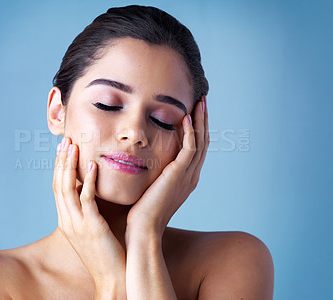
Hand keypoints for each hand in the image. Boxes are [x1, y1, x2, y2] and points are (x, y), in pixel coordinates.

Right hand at [52, 137, 125, 289]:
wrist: (112, 278)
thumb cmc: (107, 252)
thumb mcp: (93, 229)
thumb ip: (90, 210)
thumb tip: (94, 190)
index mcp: (67, 220)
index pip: (58, 188)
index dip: (59, 167)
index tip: (63, 148)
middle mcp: (68, 221)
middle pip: (58, 184)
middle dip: (60, 161)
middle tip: (65, 140)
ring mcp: (77, 224)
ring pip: (67, 189)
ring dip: (69, 165)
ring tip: (73, 146)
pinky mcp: (91, 227)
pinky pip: (87, 199)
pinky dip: (88, 180)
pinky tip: (92, 165)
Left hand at [126, 97, 209, 236]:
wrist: (143, 228)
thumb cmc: (143, 211)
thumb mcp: (152, 188)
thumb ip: (156, 174)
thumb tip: (147, 162)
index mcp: (187, 178)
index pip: (197, 148)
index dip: (198, 129)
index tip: (194, 112)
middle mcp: (192, 175)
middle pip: (203, 142)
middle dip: (203, 120)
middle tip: (203, 101)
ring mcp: (188, 175)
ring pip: (200, 142)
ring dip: (200, 120)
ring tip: (199, 102)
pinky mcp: (179, 174)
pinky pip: (189, 148)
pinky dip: (190, 132)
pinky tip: (186, 117)